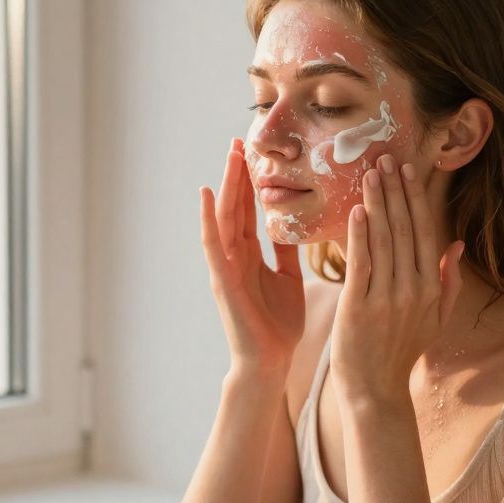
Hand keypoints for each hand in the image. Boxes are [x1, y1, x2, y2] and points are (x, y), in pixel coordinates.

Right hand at [200, 138, 305, 376]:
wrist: (270, 363)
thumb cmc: (277, 326)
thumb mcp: (289, 280)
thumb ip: (288, 253)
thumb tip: (296, 225)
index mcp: (251, 256)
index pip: (250, 211)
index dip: (253, 182)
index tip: (258, 152)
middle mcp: (235, 256)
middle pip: (235, 207)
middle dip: (238, 174)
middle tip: (241, 139)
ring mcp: (225, 266)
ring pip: (224, 217)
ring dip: (226, 185)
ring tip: (230, 155)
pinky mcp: (222, 280)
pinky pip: (213, 245)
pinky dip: (208, 219)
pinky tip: (207, 195)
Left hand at [328, 154, 465, 406]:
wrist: (376, 390)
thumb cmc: (402, 352)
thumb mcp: (436, 319)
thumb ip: (450, 281)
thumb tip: (459, 245)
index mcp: (432, 288)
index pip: (425, 232)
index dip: (416, 199)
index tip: (409, 170)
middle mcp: (414, 289)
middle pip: (405, 229)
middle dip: (396, 191)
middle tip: (386, 158)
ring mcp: (387, 298)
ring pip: (384, 240)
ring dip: (377, 203)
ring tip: (370, 173)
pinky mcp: (359, 306)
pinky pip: (362, 263)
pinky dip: (360, 235)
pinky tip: (357, 210)